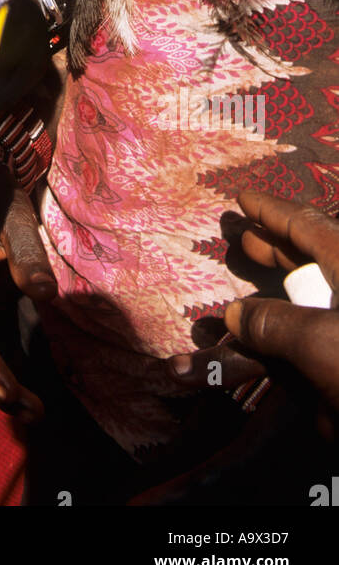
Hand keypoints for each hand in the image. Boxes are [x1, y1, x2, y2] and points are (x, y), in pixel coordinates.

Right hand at [221, 192, 338, 432]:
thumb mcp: (318, 342)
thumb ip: (271, 324)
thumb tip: (236, 315)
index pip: (307, 226)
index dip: (272, 211)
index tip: (243, 198)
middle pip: (309, 262)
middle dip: (274, 252)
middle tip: (244, 242)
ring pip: (305, 310)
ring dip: (270, 312)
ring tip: (242, 305)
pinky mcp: (338, 367)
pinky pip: (307, 351)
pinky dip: (281, 353)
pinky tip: (253, 360)